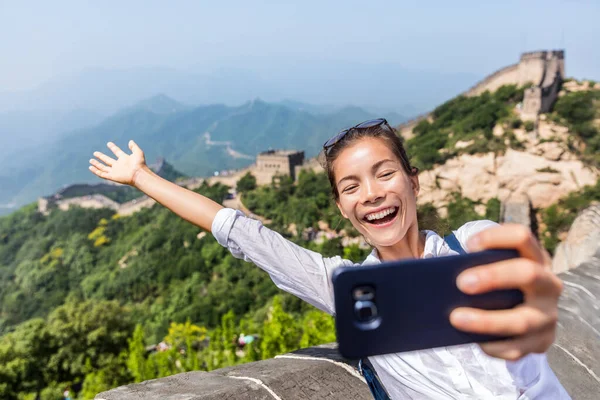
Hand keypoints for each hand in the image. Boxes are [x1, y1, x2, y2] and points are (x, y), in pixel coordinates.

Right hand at [89, 140, 145, 185]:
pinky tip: (90, 167)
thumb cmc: (140, 164)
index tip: (109, 143)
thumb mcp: (138, 152)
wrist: (139, 174)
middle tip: (95, 153)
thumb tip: (130, 141)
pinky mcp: (112, 176)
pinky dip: (96, 171)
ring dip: (97, 164)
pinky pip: (102, 174)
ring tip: (91, 160)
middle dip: (101, 156)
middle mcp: (119, 165)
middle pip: (108, 160)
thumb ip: (134, 147)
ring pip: (103, 167)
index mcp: (124, 159)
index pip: (117, 152)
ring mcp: (115, 171)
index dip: (113, 147)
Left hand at [449, 224, 562, 360]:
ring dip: (486, 320)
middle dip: (493, 277)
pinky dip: (492, 346)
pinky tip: (473, 341)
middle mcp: (548, 284)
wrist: (519, 319)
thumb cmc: (495, 286)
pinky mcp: (542, 342)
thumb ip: (475, 267)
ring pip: (522, 320)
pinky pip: (517, 348)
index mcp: (535, 258)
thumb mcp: (491, 271)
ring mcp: (547, 315)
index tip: (468, 245)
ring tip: (455, 318)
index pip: (522, 237)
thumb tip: (440, 275)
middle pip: (528, 273)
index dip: (495, 237)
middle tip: (461, 283)